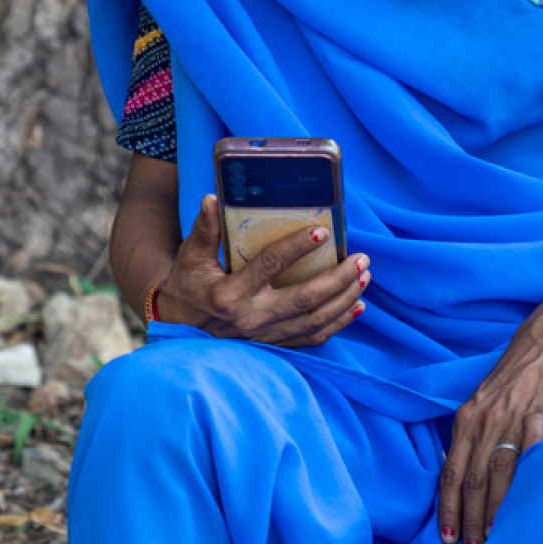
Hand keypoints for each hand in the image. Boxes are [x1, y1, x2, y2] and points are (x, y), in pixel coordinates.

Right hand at [157, 194, 369, 347]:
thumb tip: (213, 199)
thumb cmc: (186, 288)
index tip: (322, 232)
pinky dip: (339, 324)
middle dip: (339, 279)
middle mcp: (252, 318)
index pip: (270, 266)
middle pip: (306, 299)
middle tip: (361, 259)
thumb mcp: (190, 257)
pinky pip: (314, 338)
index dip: (297, 248)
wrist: (179, 328)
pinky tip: (356, 307)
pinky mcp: (274, 344)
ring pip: (316, 321)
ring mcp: (266, 335)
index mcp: (231, 293)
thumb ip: (205, 229)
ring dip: (344, 299)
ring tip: (364, 277)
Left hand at [437, 323, 542, 543]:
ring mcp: (514, 419)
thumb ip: (474, 436)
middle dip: (469, 520)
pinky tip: (527, 506)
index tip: (446, 536)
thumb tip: (465, 479)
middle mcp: (484, 421)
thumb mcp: (484, 403)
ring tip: (494, 541)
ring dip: (494, 511)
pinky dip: (527, 482)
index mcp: (466, 419)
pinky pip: (532, 454)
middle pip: (472, 480)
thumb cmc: (515, 379)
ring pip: (499, 474)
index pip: (451, 472)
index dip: (448, 507)